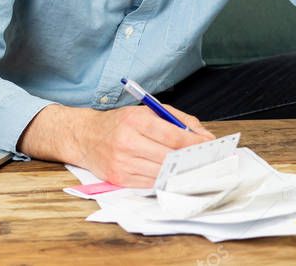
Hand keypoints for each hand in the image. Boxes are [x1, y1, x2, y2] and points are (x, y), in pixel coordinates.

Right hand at [76, 104, 213, 186]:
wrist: (84, 136)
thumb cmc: (120, 122)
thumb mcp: (147, 111)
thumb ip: (178, 120)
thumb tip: (204, 137)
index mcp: (136, 120)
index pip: (173, 136)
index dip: (195, 144)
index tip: (211, 147)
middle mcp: (127, 141)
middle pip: (169, 157)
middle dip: (191, 160)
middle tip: (208, 161)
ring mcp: (122, 162)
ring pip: (161, 173)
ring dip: (180, 173)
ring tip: (194, 169)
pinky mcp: (118, 179)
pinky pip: (149, 183)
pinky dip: (164, 180)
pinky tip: (173, 176)